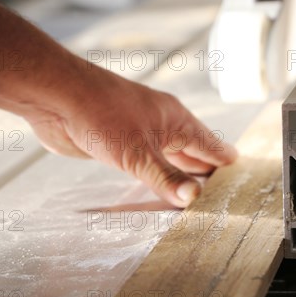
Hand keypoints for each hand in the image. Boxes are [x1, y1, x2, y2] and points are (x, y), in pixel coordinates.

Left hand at [0, 0, 236, 206]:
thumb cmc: (101, 113)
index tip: (238, 168)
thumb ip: (166, 177)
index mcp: (175, 120)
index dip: (223, 158)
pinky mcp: (117, 141)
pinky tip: (155, 180)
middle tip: (221, 183)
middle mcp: (160, 125)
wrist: (57, 97)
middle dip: (205, 166)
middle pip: (191, 149)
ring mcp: (138, 131)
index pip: (208, 144)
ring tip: (195, 185)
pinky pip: (143, 161)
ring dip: (179, 170)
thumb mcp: (138, 152)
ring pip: (167, 155)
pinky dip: (154, 173)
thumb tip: (193, 198)